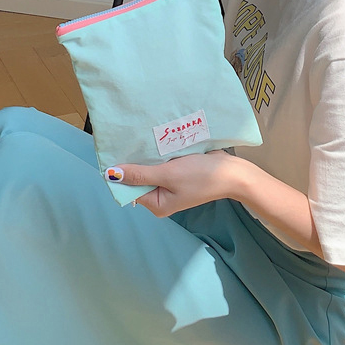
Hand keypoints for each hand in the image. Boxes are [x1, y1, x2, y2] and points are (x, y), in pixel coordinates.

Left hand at [110, 151, 243, 216]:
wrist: (232, 172)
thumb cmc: (201, 176)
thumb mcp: (168, 174)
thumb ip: (140, 174)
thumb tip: (111, 175)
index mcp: (156, 205)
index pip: (130, 189)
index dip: (123, 173)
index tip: (119, 152)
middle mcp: (161, 197)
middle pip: (140, 178)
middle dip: (138, 162)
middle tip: (133, 142)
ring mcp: (170, 185)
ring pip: (151, 169)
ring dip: (149, 156)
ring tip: (144, 139)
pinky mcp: (179, 174)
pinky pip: (163, 164)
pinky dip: (161, 154)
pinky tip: (158, 142)